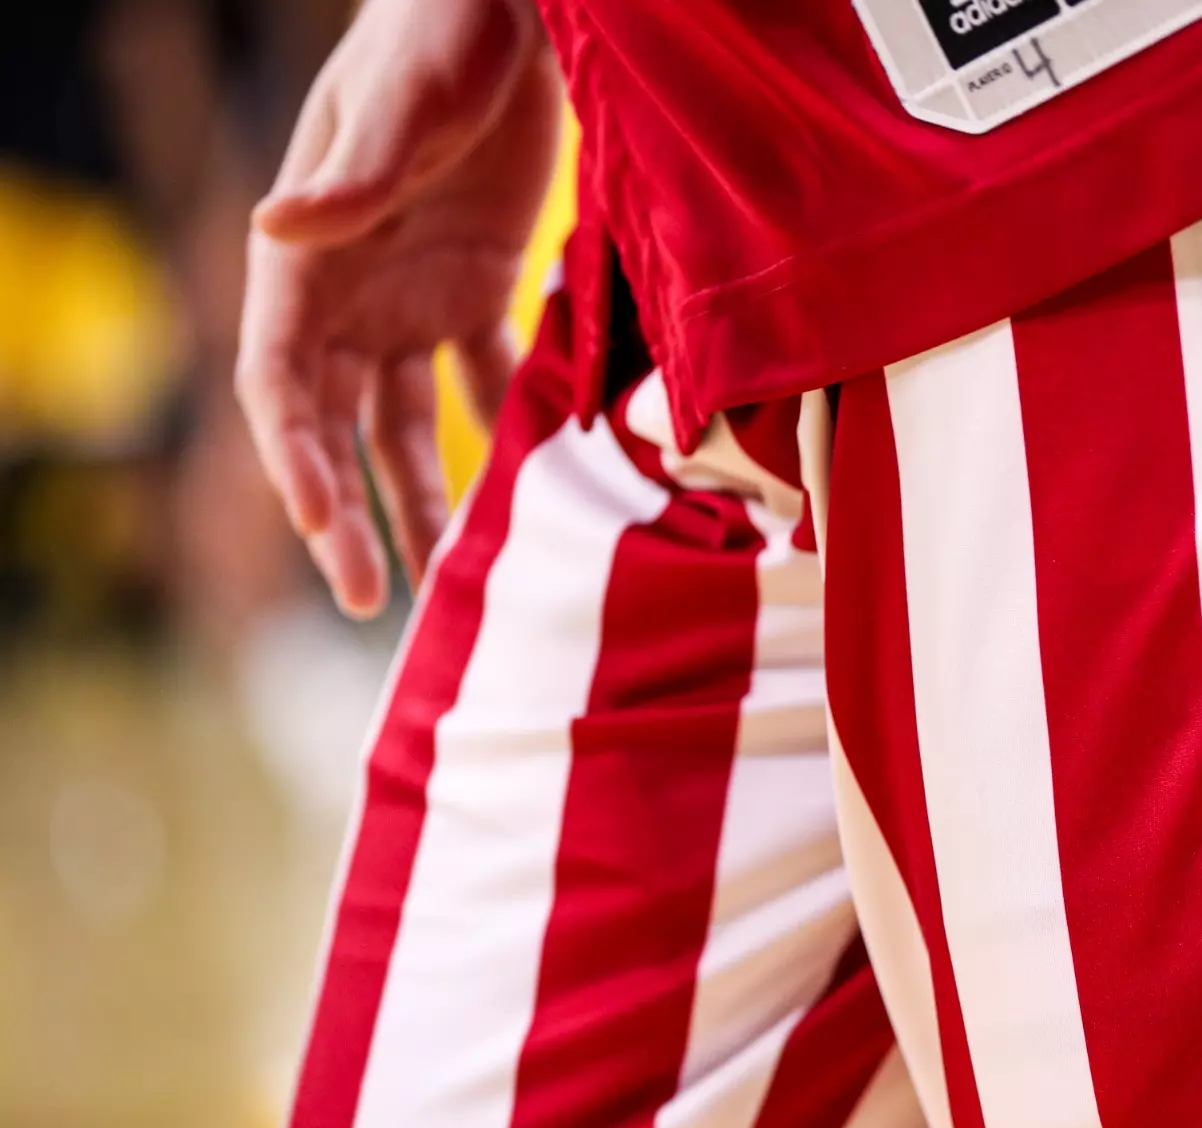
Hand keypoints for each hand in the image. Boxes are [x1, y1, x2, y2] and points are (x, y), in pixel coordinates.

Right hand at [236, 0, 561, 616]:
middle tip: (372, 598)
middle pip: (333, 428)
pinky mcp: (477, 293)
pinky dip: (499, 437)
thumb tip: (276, 228)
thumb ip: (350, 178)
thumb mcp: (397, 107)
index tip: (323, 526)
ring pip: (403, 426)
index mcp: (303, 261)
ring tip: (448, 586)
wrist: (508, 19)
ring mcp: (410, 301)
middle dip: (348, 514)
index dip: (294, 460)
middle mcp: (347, 295)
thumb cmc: (438, 44)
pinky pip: (484, 384)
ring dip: (421, 501)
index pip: (280, 384)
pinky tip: (527, 499)